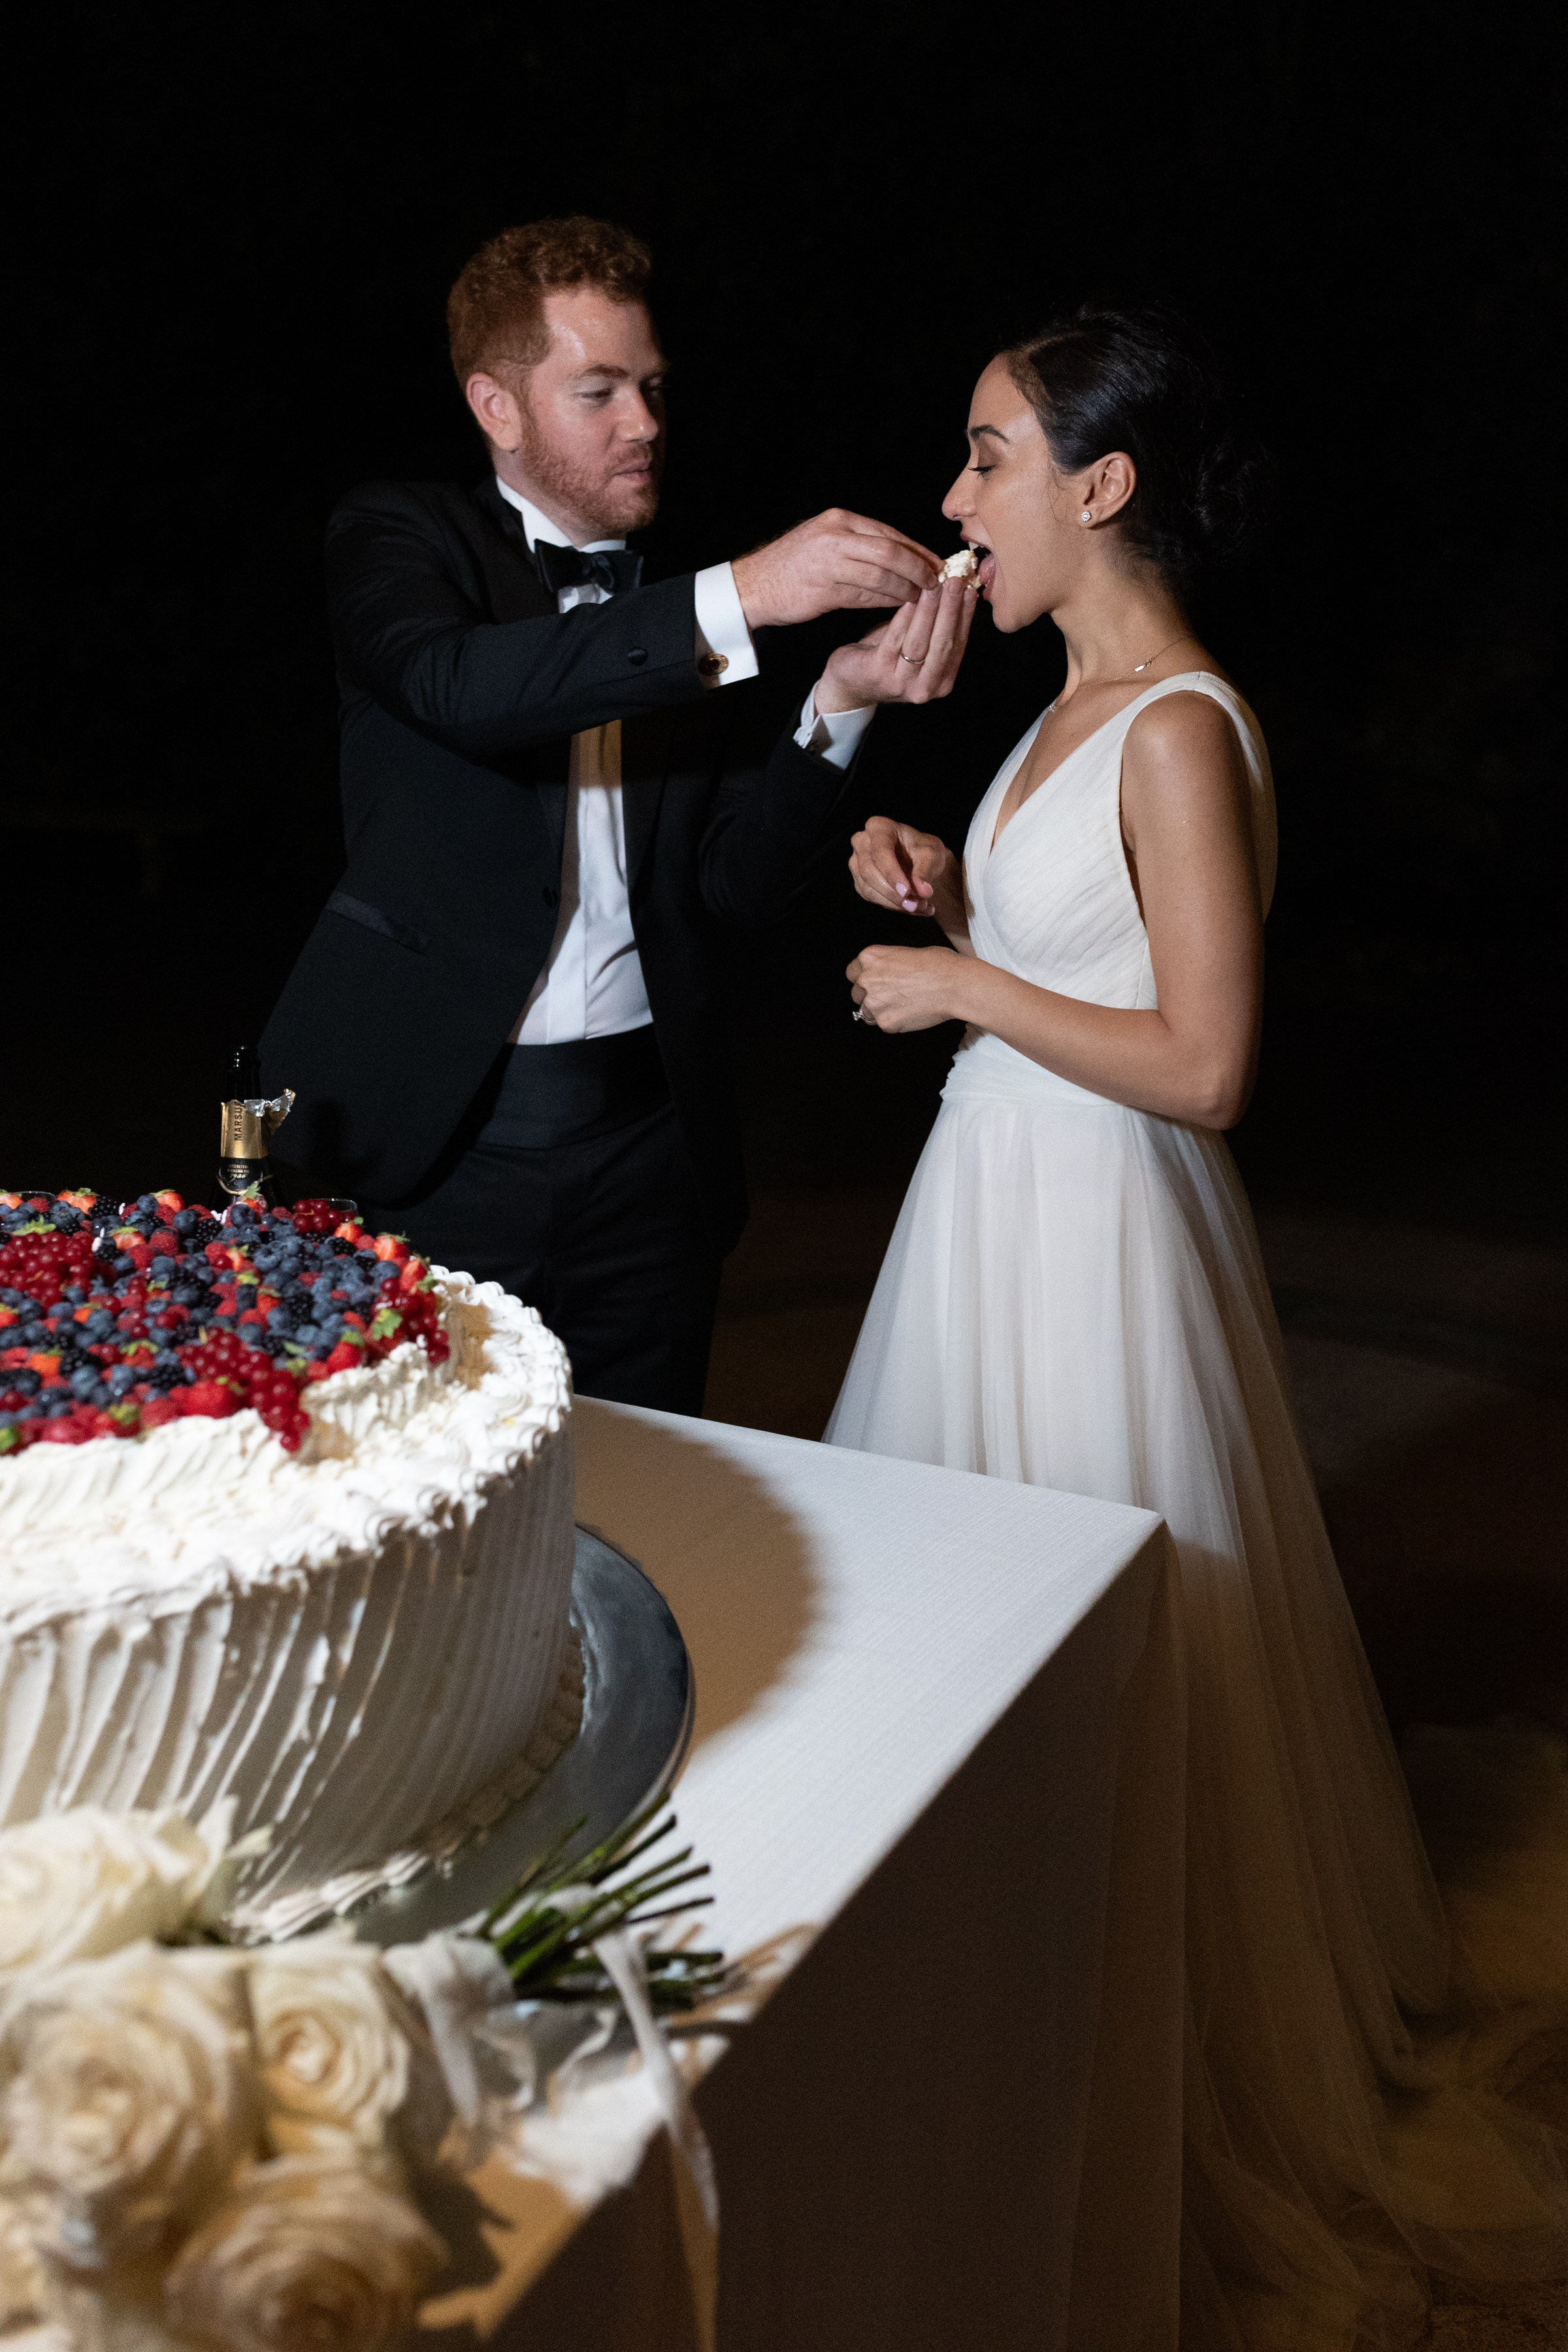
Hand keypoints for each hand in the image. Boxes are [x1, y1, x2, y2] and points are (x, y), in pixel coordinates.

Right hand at [731, 509, 938, 627]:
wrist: (754, 586)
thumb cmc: (794, 566)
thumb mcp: (827, 542)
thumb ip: (861, 546)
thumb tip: (904, 557)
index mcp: (839, 520)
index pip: (889, 533)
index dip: (917, 550)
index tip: (937, 563)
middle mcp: (835, 536)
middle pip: (891, 551)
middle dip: (919, 568)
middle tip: (937, 582)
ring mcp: (828, 562)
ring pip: (881, 575)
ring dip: (906, 588)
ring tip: (922, 597)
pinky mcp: (823, 590)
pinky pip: (865, 595)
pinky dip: (886, 601)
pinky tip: (899, 606)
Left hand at [815, 578, 976, 713]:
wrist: (850, 682)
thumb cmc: (887, 658)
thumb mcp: (917, 645)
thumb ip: (935, 626)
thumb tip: (954, 588)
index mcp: (942, 681)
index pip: (959, 644)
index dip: (965, 615)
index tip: (970, 587)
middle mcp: (926, 688)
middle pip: (943, 643)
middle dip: (951, 609)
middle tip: (955, 581)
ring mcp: (902, 683)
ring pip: (920, 641)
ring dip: (929, 610)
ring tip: (934, 584)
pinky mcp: (879, 673)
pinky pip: (895, 639)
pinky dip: (904, 617)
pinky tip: (910, 597)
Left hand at [847, 942, 971, 1032]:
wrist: (954, 985)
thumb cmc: (939, 965)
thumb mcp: (907, 953)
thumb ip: (888, 964)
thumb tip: (888, 974)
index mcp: (870, 957)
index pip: (852, 972)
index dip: (864, 978)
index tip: (874, 982)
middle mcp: (867, 979)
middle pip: (857, 993)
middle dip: (871, 995)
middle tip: (892, 995)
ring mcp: (874, 1003)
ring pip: (866, 1012)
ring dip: (880, 1011)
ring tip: (903, 1005)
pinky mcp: (885, 1022)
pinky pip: (884, 1025)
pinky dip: (895, 1022)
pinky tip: (911, 1013)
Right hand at [849, 817, 963, 929]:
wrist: (921, 863)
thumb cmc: (924, 851)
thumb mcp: (932, 854)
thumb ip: (926, 870)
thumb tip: (923, 891)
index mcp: (879, 827)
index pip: (880, 851)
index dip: (892, 873)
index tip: (907, 892)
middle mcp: (862, 842)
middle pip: (869, 871)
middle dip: (893, 893)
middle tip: (917, 904)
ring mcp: (857, 862)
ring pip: (868, 888)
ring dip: (895, 903)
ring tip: (920, 907)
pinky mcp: (859, 880)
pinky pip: (871, 897)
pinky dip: (893, 906)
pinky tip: (912, 908)